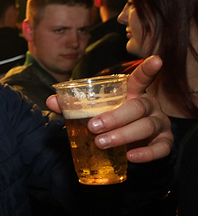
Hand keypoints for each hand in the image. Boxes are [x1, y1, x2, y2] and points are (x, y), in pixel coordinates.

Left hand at [46, 55, 173, 162]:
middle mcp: (149, 105)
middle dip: (115, 117)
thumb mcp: (93, 111)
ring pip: (146, 126)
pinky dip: (146, 153)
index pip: (140, 79)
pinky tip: (130, 156)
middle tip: (93, 126)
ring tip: (101, 143)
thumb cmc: (111, 121)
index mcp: (133, 93)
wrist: (129, 144)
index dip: (148, 69)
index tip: (156, 60)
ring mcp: (159, 123)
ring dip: (123, 135)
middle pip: (138, 106)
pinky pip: (161, 148)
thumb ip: (73, 106)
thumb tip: (51, 100)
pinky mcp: (164, 142)